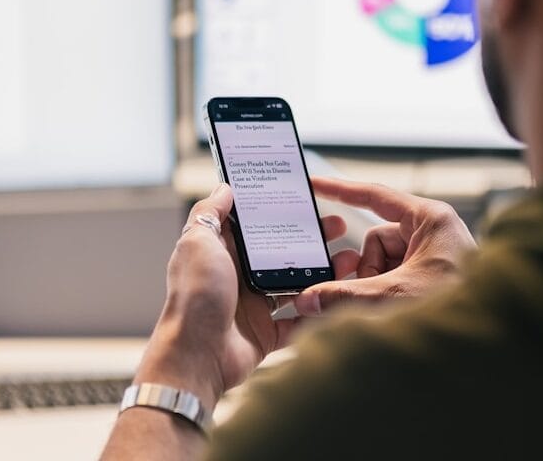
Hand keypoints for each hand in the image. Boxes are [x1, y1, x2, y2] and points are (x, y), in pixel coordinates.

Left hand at [135, 184, 346, 408]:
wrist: (195, 355)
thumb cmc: (194, 296)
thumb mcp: (197, 243)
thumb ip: (209, 213)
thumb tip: (224, 187)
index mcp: (224, 252)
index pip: (256, 225)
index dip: (279, 210)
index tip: (304, 197)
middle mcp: (240, 276)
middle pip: (283, 251)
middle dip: (311, 238)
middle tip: (337, 226)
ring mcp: (254, 305)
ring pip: (296, 285)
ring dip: (322, 273)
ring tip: (348, 261)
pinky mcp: (266, 333)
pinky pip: (299, 322)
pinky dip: (318, 312)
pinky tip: (339, 297)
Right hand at [294, 177, 476, 316]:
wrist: (494, 338)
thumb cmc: (458, 307)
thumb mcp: (394, 296)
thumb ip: (346, 296)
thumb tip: (308, 300)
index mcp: (429, 219)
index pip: (375, 196)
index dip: (340, 190)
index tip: (314, 184)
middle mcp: (431, 233)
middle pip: (375, 241)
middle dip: (366, 271)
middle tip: (363, 293)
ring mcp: (431, 256)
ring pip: (381, 264)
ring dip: (376, 287)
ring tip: (389, 308)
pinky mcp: (431, 277)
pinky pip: (392, 278)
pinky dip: (386, 295)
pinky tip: (393, 312)